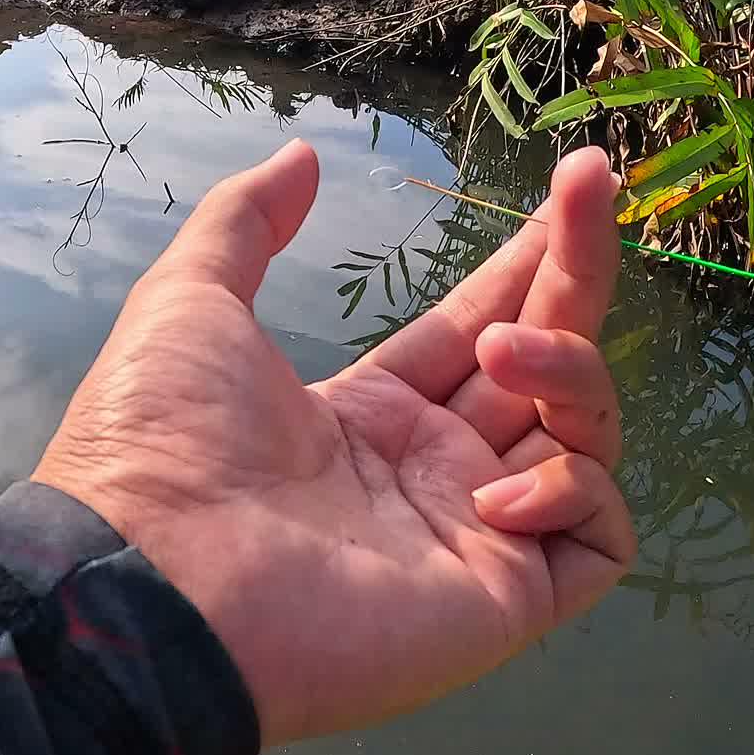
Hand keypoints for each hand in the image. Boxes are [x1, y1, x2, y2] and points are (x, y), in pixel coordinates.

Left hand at [34, 140, 634, 743]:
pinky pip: (598, 537)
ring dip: (568, 373)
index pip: (479, 329)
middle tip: (593, 184)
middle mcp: (437, 469)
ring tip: (502, 352)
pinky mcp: (508, 597)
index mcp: (374, 412)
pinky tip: (495, 487)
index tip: (572, 190)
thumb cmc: (163, 445)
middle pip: (546, 363)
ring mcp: (478, 534)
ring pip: (586, 437)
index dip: (526, 262)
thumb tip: (300, 157)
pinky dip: (573, 491)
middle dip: (576, 271)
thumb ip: (246, 223)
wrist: (155, 583)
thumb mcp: (191, 302)